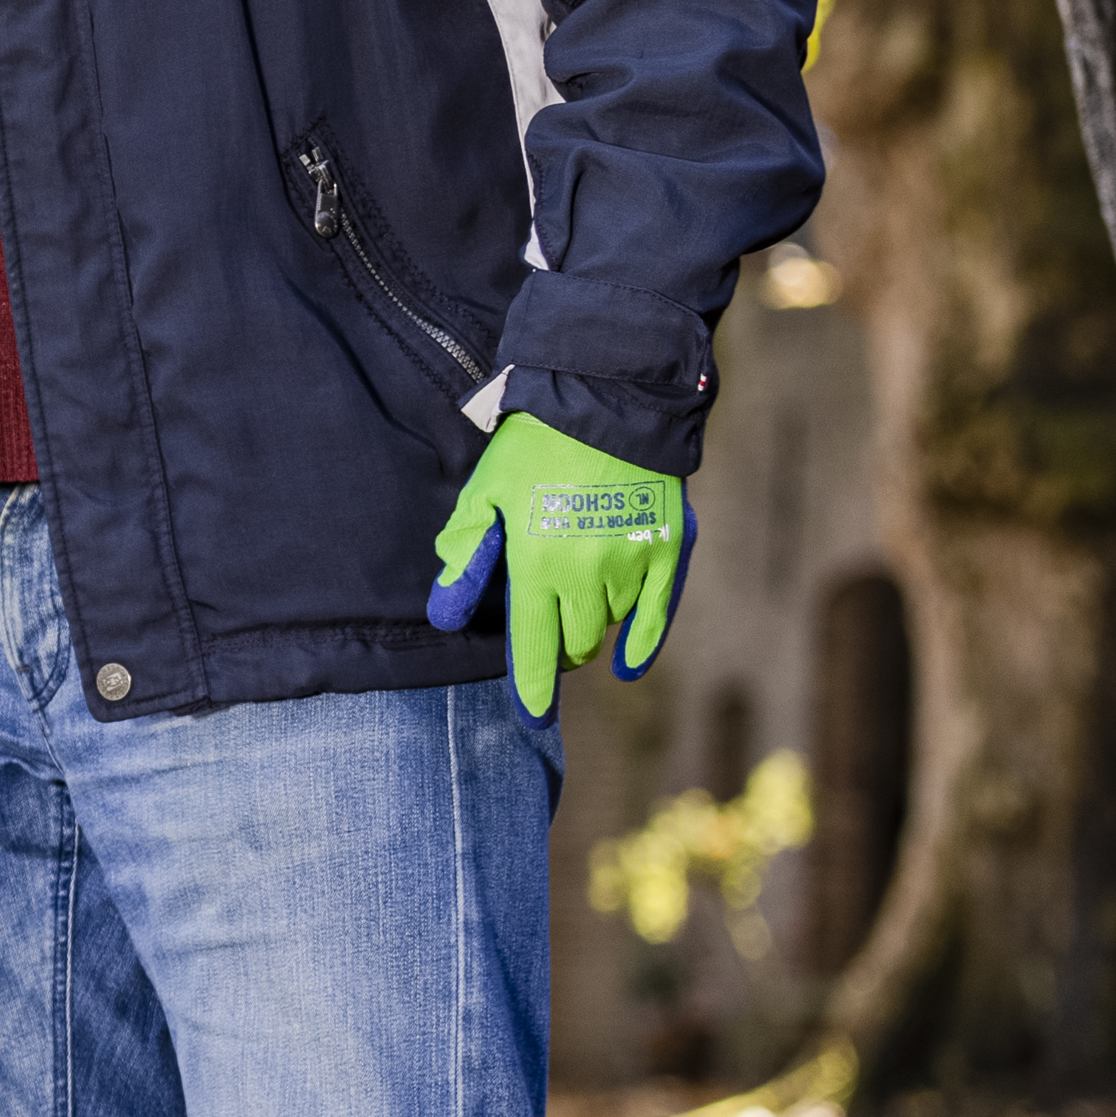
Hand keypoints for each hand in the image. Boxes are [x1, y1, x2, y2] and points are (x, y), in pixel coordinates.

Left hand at [426, 412, 686, 715]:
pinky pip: (658, 615)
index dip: (532, 690)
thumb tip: (445, 617)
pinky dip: (644, 643)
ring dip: (592, 624)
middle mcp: (589, 574)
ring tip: (576, 597)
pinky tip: (631, 664)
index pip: (534, 649)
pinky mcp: (670, 548)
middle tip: (546, 632)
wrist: (605, 399)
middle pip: (575, 644)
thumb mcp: (483, 495)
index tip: (532, 717)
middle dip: (558, 647)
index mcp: (538, 564)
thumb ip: (467, 556)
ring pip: (611, 625)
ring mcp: (634, 563)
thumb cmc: (532, 448)